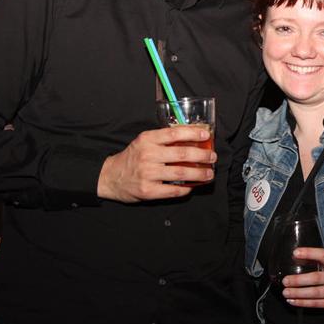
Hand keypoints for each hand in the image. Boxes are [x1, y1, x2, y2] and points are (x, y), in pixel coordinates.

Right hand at [97, 125, 215, 202]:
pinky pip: (173, 190)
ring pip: (181, 173)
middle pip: (182, 154)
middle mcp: (147, 155)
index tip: (206, 136)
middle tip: (213, 157)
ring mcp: (148, 173)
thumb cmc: (132, 157)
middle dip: (202, 156)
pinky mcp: (148, 190)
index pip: (174, 133)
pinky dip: (186, 188)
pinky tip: (192, 186)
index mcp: (147, 139)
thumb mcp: (144, 142)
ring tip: (209, 173)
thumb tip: (193, 138)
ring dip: (199, 174)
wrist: (110, 177)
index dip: (193, 134)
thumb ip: (164, 140)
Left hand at [281, 247, 323, 310]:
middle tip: (285, 280)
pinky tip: (294, 301)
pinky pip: (318, 304)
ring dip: (298, 293)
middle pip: (316, 278)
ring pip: (315, 293)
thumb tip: (301, 259)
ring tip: (286, 292)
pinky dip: (304, 303)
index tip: (295, 252)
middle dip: (299, 280)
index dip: (309, 253)